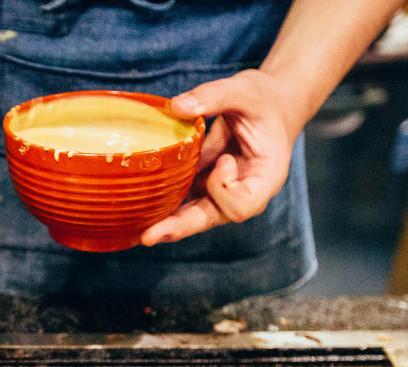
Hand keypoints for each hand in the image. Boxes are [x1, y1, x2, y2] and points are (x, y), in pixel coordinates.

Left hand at [140, 69, 303, 245]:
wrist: (268, 103)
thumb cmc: (265, 99)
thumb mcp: (246, 90)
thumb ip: (214, 96)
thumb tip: (176, 106)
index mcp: (266, 177)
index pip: (243, 203)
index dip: (225, 188)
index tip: (222, 160)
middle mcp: (244, 191)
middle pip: (212, 218)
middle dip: (181, 226)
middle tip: (150, 235)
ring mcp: (223, 191)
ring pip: (195, 214)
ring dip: (168, 222)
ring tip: (139, 233)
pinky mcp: (205, 184)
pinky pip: (185, 199)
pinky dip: (165, 203)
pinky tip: (140, 210)